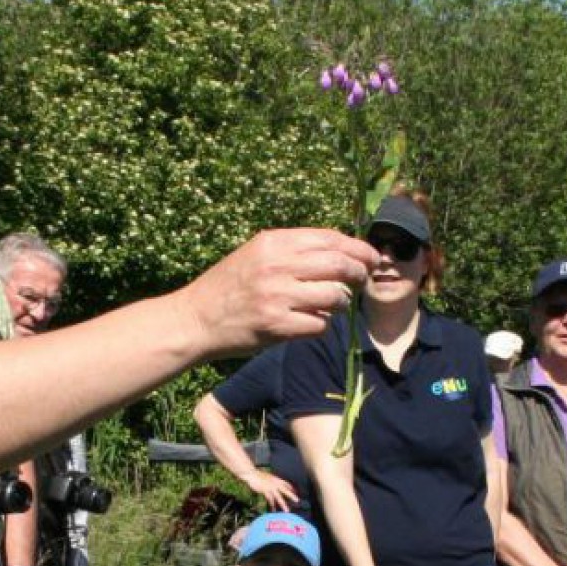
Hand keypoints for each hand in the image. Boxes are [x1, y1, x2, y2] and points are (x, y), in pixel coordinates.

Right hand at [174, 229, 376, 357]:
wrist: (195, 320)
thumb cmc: (228, 286)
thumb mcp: (256, 254)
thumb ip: (294, 249)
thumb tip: (342, 250)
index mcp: (274, 242)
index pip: (331, 239)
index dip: (359, 248)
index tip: (371, 258)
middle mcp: (278, 265)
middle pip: (341, 265)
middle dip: (360, 274)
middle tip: (363, 281)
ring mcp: (278, 296)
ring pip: (336, 297)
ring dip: (341, 303)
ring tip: (331, 305)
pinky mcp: (278, 326)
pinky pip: (320, 325)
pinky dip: (321, 325)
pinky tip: (308, 322)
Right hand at [244, 470, 300, 510]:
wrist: (252, 474)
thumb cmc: (258, 475)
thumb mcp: (267, 477)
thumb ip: (272, 481)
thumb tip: (274, 484)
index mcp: (276, 479)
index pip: (286, 484)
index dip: (291, 488)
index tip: (295, 492)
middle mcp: (275, 483)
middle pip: (285, 490)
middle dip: (291, 496)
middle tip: (297, 500)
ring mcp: (270, 487)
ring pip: (279, 497)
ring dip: (283, 504)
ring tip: (287, 510)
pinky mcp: (265, 491)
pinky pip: (270, 500)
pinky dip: (272, 505)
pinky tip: (274, 510)